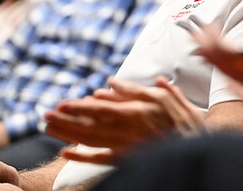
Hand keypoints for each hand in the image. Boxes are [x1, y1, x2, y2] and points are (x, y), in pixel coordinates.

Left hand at [44, 77, 202, 163]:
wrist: (196, 148)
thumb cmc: (183, 120)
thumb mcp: (165, 97)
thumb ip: (136, 90)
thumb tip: (110, 82)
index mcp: (135, 112)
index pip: (100, 109)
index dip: (78, 107)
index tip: (60, 104)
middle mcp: (126, 130)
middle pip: (90, 126)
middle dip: (66, 121)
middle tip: (45, 115)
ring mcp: (125, 147)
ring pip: (90, 141)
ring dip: (68, 135)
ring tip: (49, 129)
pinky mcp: (127, 159)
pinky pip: (100, 159)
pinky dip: (82, 157)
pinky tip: (65, 153)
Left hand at [194, 7, 242, 136]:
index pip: (228, 49)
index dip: (213, 39)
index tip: (205, 27)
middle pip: (225, 63)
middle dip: (208, 48)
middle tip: (195, 35)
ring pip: (231, 77)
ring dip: (215, 64)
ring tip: (201, 52)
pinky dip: (233, 85)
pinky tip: (227, 82)